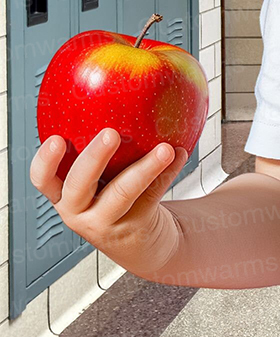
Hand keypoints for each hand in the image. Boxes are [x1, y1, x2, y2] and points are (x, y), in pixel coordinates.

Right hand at [30, 128, 188, 279]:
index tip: (56, 138)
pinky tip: (180, 154)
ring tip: (166, 148)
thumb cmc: (119, 199)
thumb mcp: (101, 181)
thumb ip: (103, 151)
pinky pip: (152, 194)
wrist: (143, 243)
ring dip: (146, 167)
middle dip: (93, 158)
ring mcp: (106, 222)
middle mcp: (79, 212)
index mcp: (65, 195)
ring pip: (123, 192)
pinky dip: (168, 172)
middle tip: (111, 134)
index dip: (45, 161)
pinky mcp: (134, 227)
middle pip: (79, 185)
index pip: (43, 179)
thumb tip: (118, 92)